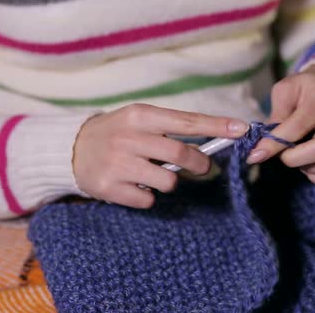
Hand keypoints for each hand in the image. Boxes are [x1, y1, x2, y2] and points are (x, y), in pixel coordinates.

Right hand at [73, 104, 248, 207]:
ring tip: (153, 175)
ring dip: (170, 181)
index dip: (217, 126)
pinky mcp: (109, 188)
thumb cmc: (115, 133)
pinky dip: (147, 196)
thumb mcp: (137, 120)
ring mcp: (118, 163)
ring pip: (168, 181)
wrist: (72, 149)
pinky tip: (134, 186)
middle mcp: (129, 137)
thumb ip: (169, 129)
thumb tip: (210, 142)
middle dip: (200, 164)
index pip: (186, 121)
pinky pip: (147, 200)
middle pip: (182, 154)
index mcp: (139, 115)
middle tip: (203, 168)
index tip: (242, 130)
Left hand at [248, 64, 314, 184]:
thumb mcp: (283, 92)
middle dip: (293, 159)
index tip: (255, 155)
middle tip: (281, 155)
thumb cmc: (302, 91)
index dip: (274, 145)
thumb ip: (274, 117)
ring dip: (306, 169)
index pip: (298, 127)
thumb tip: (261, 149)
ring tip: (297, 156)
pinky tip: (310, 164)